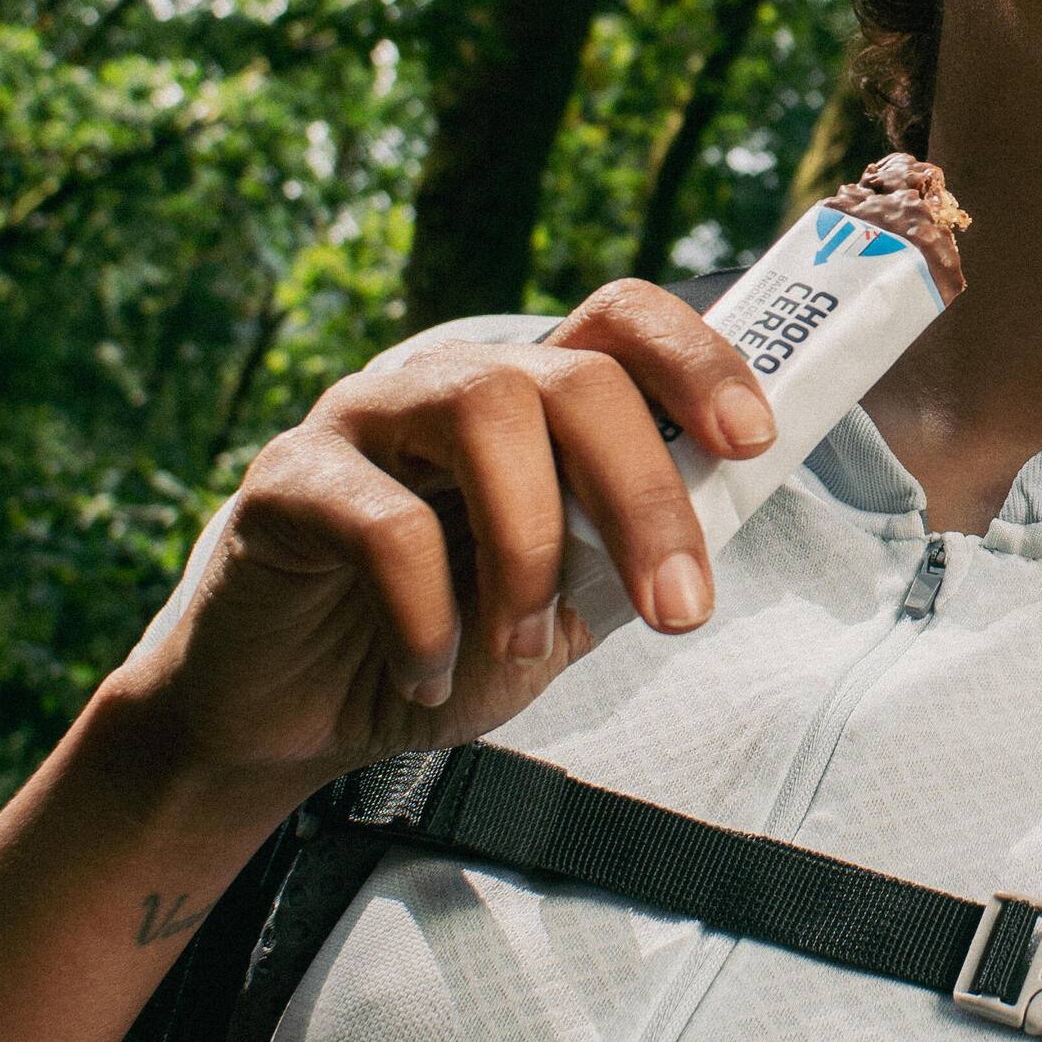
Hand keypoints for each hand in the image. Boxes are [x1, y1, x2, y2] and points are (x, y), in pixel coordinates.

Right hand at [106, 282, 774, 794]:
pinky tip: (425, 675)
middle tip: (678, 610)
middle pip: (573, 374)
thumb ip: (628, 549)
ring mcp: (362, 419)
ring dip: (532, 543)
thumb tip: (735, 500)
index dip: (697, 358)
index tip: (754, 442)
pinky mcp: (287, 480)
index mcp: (527, 404)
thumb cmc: (441, 646)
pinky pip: (382, 520)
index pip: (619, 320)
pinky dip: (427, 613)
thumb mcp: (565, 604)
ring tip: (525, 643)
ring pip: (483, 410)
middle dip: (644, 493)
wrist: (291, 721)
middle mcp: (447, 386)